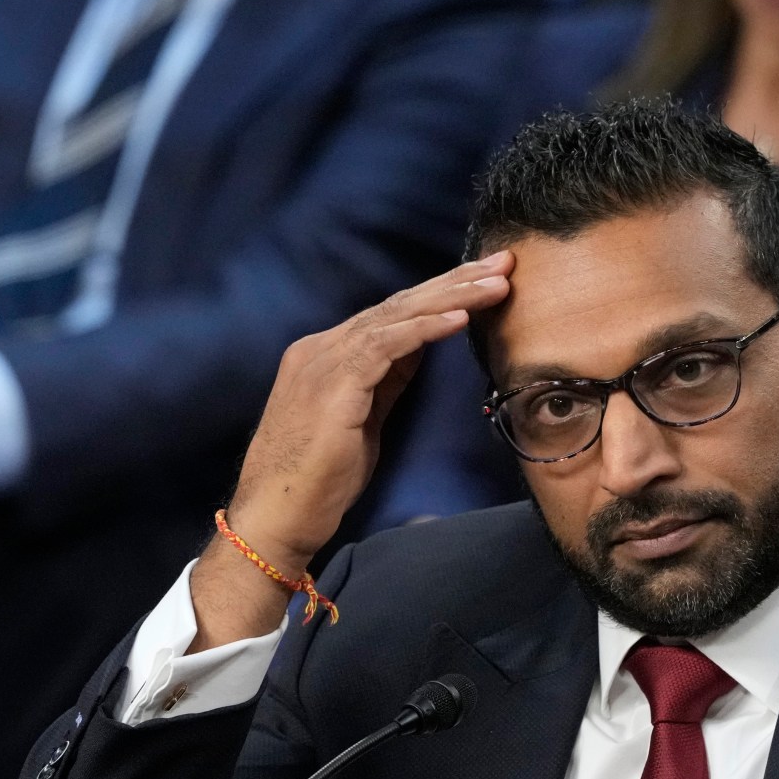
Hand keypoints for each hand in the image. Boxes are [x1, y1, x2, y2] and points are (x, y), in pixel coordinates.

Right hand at [192, 254, 512, 649]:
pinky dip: (425, 328)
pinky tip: (460, 317)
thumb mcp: (362, 419)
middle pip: (398, 304)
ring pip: (396, 316)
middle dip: (455, 280)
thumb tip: (420, 349)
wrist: (274, 518)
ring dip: (451, 297)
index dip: (442, 294)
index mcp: (327, 354)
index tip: (486, 279)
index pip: (392, 314)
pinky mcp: (332, 385)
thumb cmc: (316, 481)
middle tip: (504, 260)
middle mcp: (321, 348)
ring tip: (495, 283)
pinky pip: (385, 345)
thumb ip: (385, 380)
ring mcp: (323, 362)